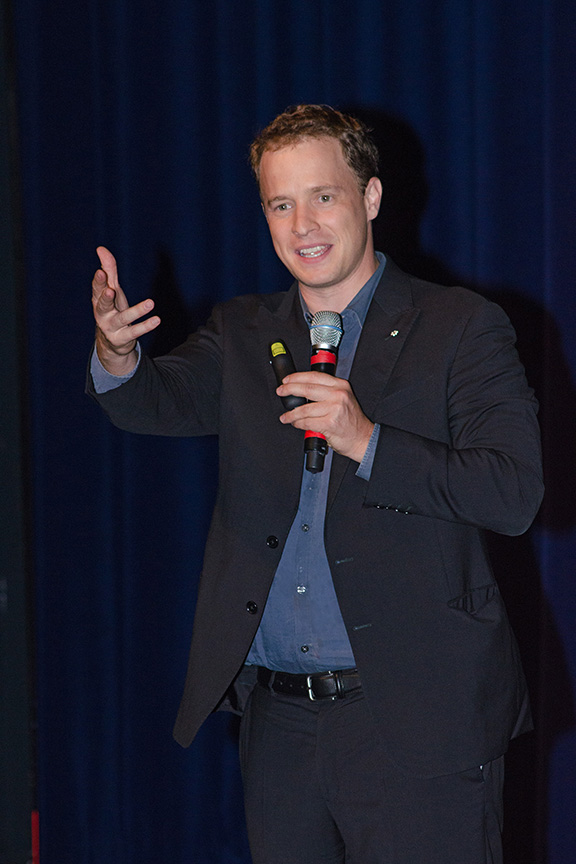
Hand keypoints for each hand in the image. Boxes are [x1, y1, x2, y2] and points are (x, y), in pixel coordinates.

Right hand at [91, 246, 160, 374]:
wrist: (111, 342)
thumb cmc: (113, 309)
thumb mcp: (111, 289)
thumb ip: (109, 270)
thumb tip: (101, 248)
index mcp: (98, 300)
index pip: (97, 289)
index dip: (98, 281)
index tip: (101, 272)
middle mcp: (102, 314)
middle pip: (102, 305)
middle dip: (106, 297)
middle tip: (111, 289)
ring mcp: (111, 328)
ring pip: (123, 319)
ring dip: (136, 311)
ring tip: (150, 303)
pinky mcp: (122, 338)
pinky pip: (135, 332)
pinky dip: (146, 326)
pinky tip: (157, 319)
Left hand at [277, 371, 373, 463]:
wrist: (362, 438)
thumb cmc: (351, 420)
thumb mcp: (343, 398)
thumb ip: (326, 392)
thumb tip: (302, 390)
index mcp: (341, 385)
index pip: (314, 376)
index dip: (297, 377)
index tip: (287, 380)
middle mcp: (338, 395)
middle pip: (307, 388)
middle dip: (290, 389)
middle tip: (281, 391)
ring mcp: (335, 409)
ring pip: (305, 409)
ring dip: (291, 413)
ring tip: (286, 416)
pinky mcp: (330, 423)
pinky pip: (307, 422)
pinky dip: (298, 423)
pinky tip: (295, 423)